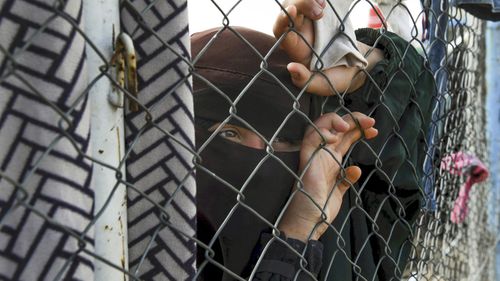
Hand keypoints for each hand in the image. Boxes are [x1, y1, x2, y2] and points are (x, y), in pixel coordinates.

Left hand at [274, 0, 383, 94]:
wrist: (356, 67)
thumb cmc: (334, 79)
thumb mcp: (321, 84)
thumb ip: (305, 80)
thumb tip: (290, 67)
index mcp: (295, 49)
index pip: (282, 32)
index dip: (283, 20)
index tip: (294, 10)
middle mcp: (299, 33)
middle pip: (289, 11)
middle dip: (300, 4)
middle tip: (319, 11)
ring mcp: (310, 21)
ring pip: (300, 3)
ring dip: (308, 0)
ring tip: (322, 6)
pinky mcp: (320, 14)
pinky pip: (314, 1)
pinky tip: (324, 2)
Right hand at [278, 112, 377, 240]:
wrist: (309, 223)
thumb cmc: (320, 209)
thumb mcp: (339, 191)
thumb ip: (346, 179)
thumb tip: (356, 169)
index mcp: (331, 160)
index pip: (345, 137)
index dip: (359, 129)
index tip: (374, 130)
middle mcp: (322, 154)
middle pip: (336, 127)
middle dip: (354, 120)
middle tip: (371, 121)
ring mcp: (314, 156)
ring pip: (320, 126)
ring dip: (336, 120)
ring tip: (351, 125)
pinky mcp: (307, 161)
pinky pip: (310, 139)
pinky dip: (321, 132)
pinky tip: (335, 137)